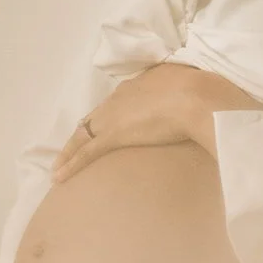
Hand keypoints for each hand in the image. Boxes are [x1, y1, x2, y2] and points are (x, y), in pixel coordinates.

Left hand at [52, 61, 262, 181]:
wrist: (199, 98)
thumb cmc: (203, 92)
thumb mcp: (192, 89)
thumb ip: (188, 99)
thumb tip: (199, 108)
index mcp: (140, 85)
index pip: (115, 104)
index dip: (105, 117)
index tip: (100, 127)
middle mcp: (121, 98)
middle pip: (94, 118)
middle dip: (82, 133)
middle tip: (71, 149)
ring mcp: (115, 117)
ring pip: (82, 135)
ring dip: (69, 152)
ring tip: (59, 167)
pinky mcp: (114, 135)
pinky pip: (85, 152)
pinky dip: (71, 165)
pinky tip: (59, 177)